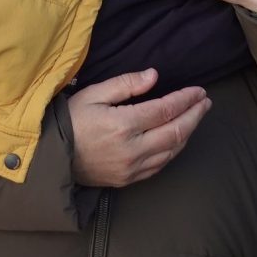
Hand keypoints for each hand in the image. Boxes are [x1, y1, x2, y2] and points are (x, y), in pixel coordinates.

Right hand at [67, 69, 210, 186]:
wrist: (51, 157)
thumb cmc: (71, 120)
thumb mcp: (94, 93)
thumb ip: (126, 83)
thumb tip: (154, 76)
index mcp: (123, 124)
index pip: (166, 110)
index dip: (186, 99)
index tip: (199, 91)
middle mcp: (132, 149)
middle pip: (176, 132)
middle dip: (195, 115)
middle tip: (206, 102)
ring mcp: (132, 167)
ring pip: (172, 151)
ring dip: (188, 133)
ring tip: (195, 117)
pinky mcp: (129, 179)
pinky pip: (160, 166)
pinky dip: (173, 150)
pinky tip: (177, 139)